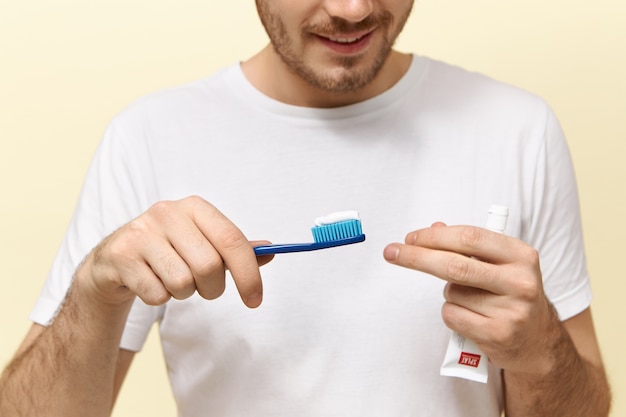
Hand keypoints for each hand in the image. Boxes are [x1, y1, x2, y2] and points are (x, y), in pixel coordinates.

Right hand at [78, 196, 273, 308]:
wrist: (114, 260)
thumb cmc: (168, 252)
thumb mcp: (202, 244)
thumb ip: (234, 249)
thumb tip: (270, 251)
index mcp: (194, 207)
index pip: (233, 240)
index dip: (249, 274)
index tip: (255, 300)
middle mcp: (167, 212)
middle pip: (210, 266)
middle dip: (212, 288)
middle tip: (205, 289)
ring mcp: (141, 232)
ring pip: (183, 282)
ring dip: (184, 293)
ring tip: (173, 281)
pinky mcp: (121, 255)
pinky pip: (157, 294)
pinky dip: (160, 298)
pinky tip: (150, 283)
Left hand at [383, 222, 560, 374]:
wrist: (538, 342)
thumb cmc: (511, 295)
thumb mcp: (500, 264)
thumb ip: (469, 246)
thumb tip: (432, 229)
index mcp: (521, 255)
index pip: (469, 237)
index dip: (434, 236)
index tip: (410, 238)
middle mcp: (520, 281)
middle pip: (454, 264)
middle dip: (417, 257)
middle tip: (392, 252)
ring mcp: (511, 310)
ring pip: (451, 292)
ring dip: (448, 293)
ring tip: (471, 300)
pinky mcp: (498, 335)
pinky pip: (452, 315)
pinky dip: (451, 313)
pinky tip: (471, 317)